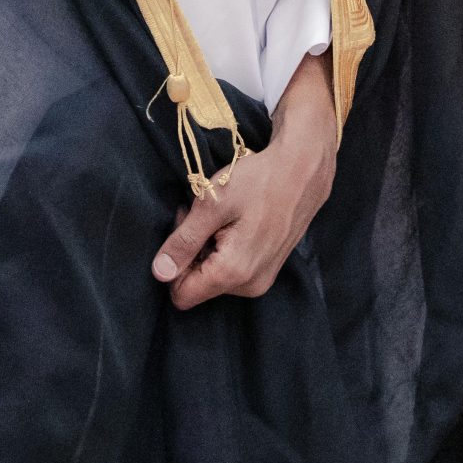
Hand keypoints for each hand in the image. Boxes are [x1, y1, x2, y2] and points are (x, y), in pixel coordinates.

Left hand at [152, 49, 335, 310]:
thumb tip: (158, 273)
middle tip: (203, 214)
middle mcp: (249, 286)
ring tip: (223, 214)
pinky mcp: (270, 269)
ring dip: (209, 248)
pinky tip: (237, 220)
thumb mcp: (212, 205)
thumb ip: (183, 242)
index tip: (186, 226)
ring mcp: (263, 279)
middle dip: (193, 252)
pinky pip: (234, 270)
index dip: (174, 262)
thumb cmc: (258, 181)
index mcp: (232, 273)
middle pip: (198, 284)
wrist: (304, 168)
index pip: (181, 294)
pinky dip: (227, 248)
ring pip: (215, 277)